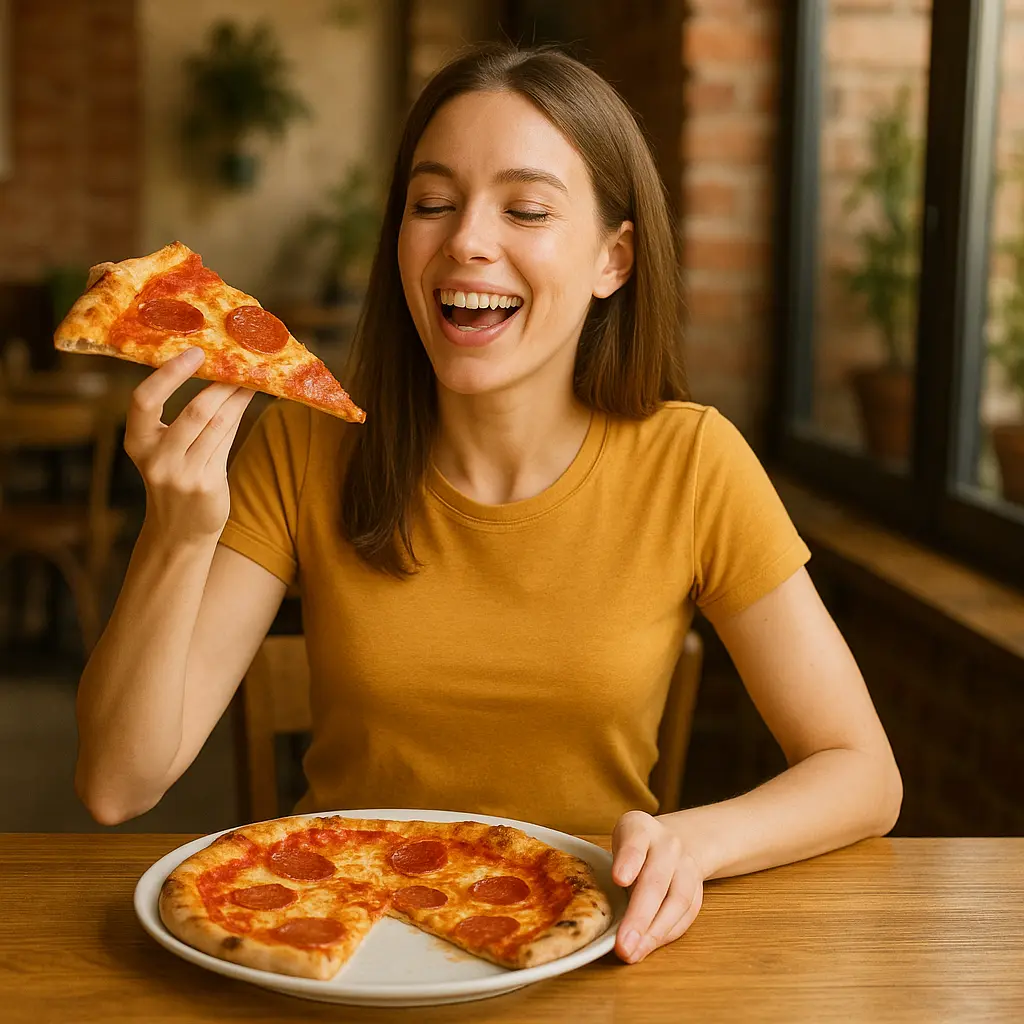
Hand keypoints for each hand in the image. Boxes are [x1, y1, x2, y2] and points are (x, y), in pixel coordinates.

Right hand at [124, 348, 254, 541]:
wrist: (180, 530)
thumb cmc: (178, 476)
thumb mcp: (169, 448)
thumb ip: (191, 414)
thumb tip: (220, 369)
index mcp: (137, 442)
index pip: (144, 400)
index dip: (169, 375)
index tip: (194, 352)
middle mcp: (155, 459)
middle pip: (194, 412)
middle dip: (221, 384)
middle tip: (240, 359)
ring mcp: (181, 475)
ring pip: (217, 424)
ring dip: (237, 397)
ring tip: (253, 375)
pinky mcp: (205, 485)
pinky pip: (227, 441)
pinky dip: (239, 415)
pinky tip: (249, 398)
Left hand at [611, 810, 703, 963]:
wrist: (674, 840)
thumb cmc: (635, 846)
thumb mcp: (617, 842)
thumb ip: (612, 865)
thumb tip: (603, 905)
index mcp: (641, 829)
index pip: (635, 842)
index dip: (629, 861)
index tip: (618, 880)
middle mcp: (668, 846)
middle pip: (656, 881)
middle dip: (640, 916)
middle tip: (623, 945)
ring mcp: (686, 868)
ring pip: (677, 902)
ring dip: (655, 932)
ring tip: (634, 953)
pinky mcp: (697, 890)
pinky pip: (686, 916)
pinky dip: (667, 935)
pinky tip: (648, 947)